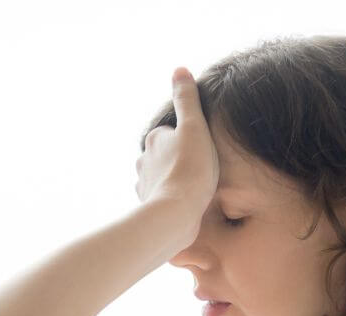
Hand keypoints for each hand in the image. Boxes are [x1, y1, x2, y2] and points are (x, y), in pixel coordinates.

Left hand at [135, 68, 218, 236]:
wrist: (176, 215)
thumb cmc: (191, 170)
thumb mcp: (195, 127)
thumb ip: (187, 99)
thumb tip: (180, 70)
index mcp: (155, 138)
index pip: (172, 133)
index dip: (188, 140)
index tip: (201, 150)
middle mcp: (144, 159)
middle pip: (164, 155)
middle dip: (177, 160)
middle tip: (199, 170)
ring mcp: (144, 184)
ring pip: (160, 177)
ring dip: (172, 180)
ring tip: (191, 190)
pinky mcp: (148, 207)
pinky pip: (160, 198)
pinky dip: (169, 199)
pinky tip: (183, 207)